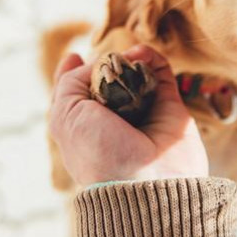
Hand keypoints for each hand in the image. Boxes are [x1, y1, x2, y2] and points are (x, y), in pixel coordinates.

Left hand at [49, 45, 207, 185]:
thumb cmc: (99, 151)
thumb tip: (98, 63)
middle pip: (107, 81)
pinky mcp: (170, 108)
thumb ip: (69, 83)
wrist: (147, 181)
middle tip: (108, 59)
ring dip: (130, 58)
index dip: (73, 73)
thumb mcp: (65, 116)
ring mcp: (143, 114)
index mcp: (84, 128)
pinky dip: (152, 59)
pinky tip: (142, 55)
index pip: (77, 96)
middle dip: (106, 63)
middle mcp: (113, 121)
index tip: (74, 56)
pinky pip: (161, 75)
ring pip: (135, 74)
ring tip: (130, 55)